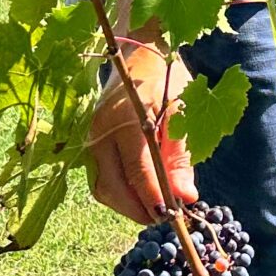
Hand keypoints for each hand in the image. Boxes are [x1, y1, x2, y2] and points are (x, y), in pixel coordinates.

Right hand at [87, 39, 198, 225]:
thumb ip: (181, 157)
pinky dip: (120, 193)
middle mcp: (100, 131)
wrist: (138, 54)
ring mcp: (90, 137)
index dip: (153, 198)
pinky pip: (101, 178)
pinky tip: (140, 196)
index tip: (172, 217)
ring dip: (126, 206)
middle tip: (164, 221)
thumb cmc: (166, 79)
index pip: (137, 171)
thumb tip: (185, 197)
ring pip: (102, 188)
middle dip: (136, 210)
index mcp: (124, 120)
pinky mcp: (90, 142)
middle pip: (112, 187)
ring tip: (154, 211)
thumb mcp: (182, 113)